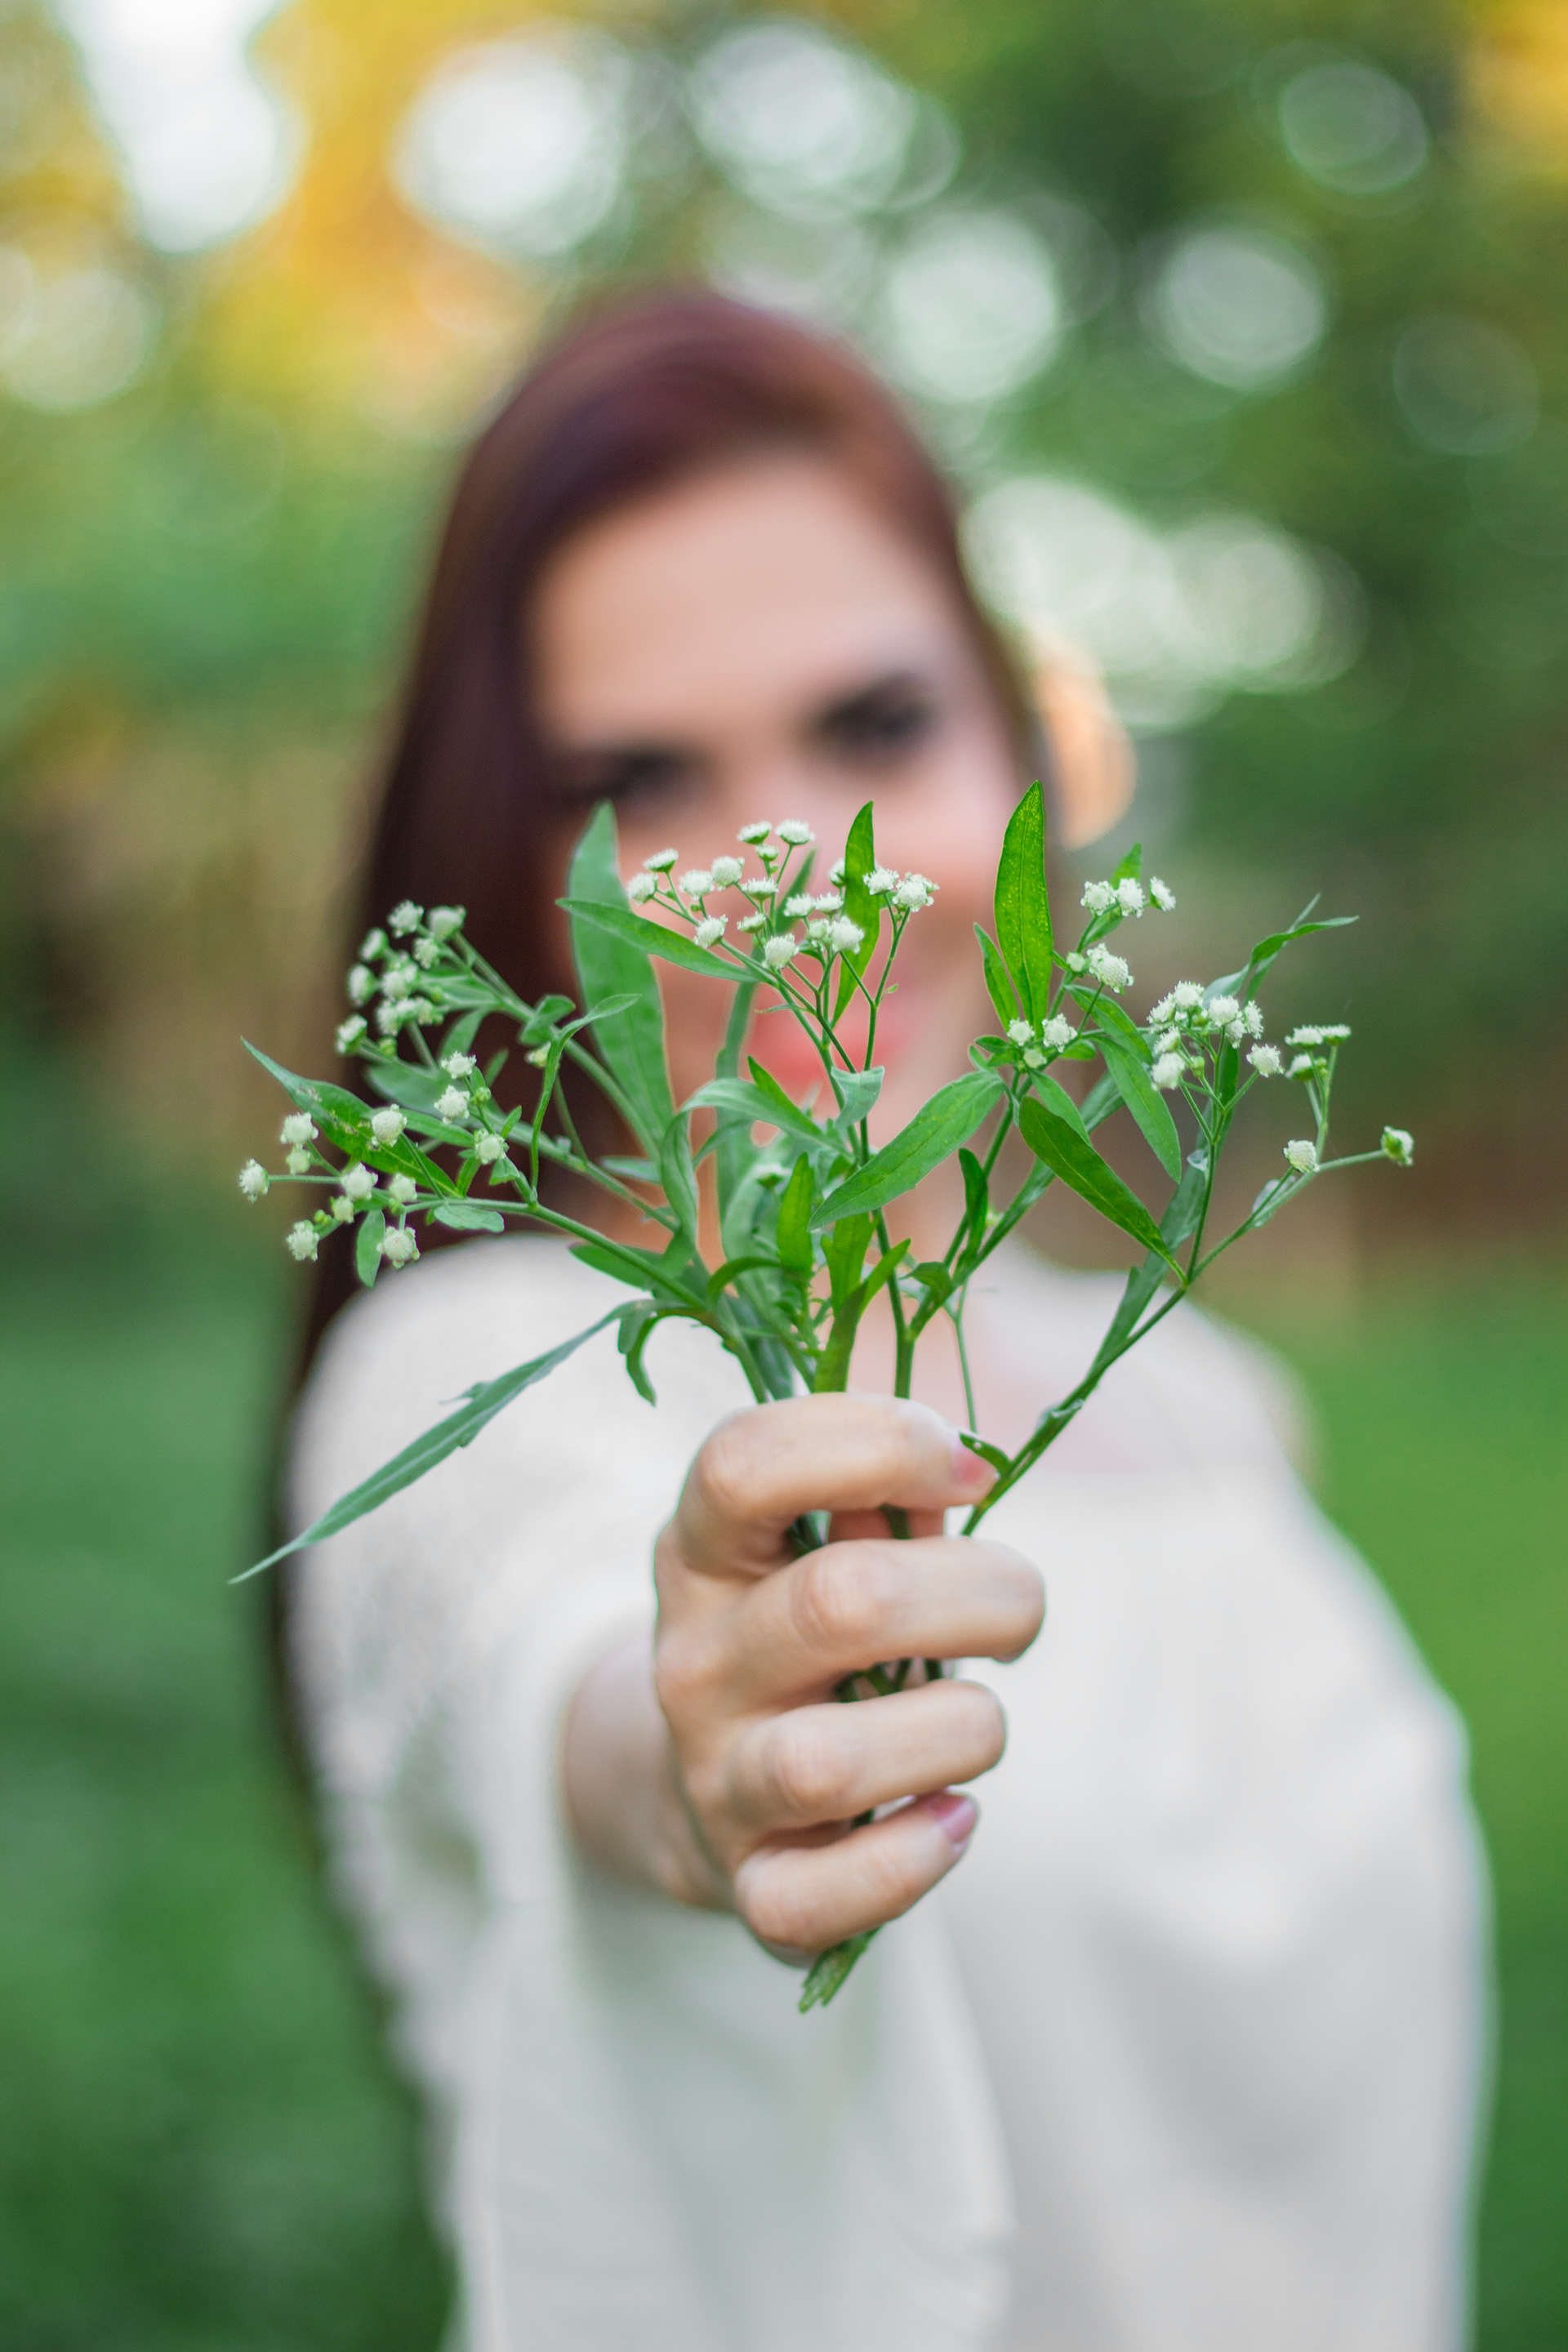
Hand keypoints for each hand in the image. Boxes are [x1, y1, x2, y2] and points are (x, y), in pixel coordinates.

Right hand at [563, 1393, 1043, 1963]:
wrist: (705, 1794)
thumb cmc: (808, 1640)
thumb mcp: (822, 1547)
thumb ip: (890, 1496)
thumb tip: (963, 1464)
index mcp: (704, 1552)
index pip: (742, 1464)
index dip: (875, 1441)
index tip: (970, 1469)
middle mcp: (695, 1661)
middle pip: (840, 1602)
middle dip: (980, 1595)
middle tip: (1018, 1611)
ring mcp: (715, 1780)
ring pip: (830, 1762)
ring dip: (959, 1730)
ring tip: (977, 1721)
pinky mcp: (753, 1886)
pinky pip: (823, 1897)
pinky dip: (914, 1860)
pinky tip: (954, 1817)